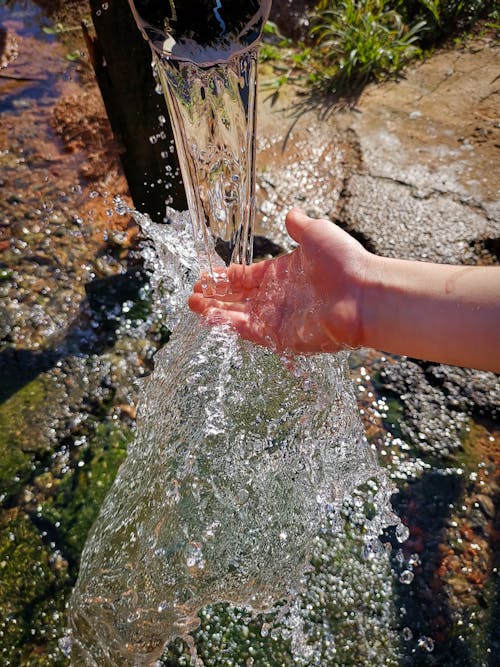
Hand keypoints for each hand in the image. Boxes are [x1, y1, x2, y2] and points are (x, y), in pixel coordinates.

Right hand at [188, 209, 370, 353]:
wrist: (364, 295)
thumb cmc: (345, 262)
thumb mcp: (318, 234)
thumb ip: (299, 226)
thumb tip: (291, 213)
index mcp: (282, 274)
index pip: (246, 277)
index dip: (225, 276)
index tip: (205, 275)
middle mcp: (278, 298)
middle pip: (238, 299)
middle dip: (215, 296)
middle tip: (193, 294)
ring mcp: (278, 319)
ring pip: (239, 316)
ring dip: (216, 312)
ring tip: (194, 305)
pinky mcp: (281, 337)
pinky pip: (248, 332)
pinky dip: (228, 325)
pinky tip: (209, 317)